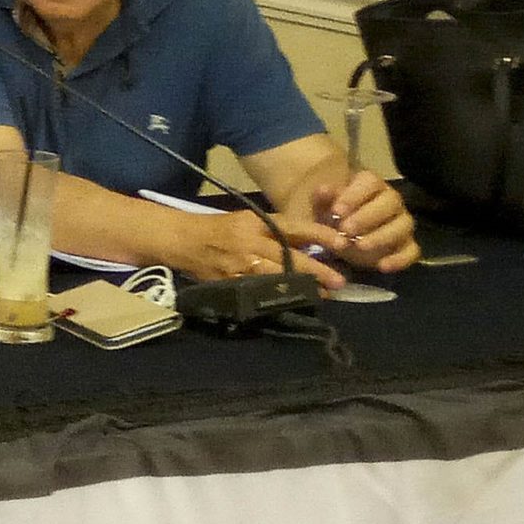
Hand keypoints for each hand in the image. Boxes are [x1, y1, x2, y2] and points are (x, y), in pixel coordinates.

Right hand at [173, 206, 343, 291]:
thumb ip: (277, 231)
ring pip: (276, 277)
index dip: (320, 234)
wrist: (182, 240)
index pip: (294, 227)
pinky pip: (258, 292)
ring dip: (302, 288)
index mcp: (256, 222)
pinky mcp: (230, 282)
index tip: (342, 244)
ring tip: (322, 295)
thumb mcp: (248, 220)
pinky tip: (292, 303)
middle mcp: (250, 242)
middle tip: (339, 282)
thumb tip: (314, 242)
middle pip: (289, 257)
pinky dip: (277, 298)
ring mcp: (239, 264)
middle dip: (316, 271)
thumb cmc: (220, 228)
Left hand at [292, 169, 417, 274]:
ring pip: (403, 226)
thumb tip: (323, 190)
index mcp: (371, 186)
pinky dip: (400, 259)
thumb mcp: (322, 207)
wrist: (341, 241)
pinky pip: (412, 251)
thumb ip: (323, 198)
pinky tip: (382, 267)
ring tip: (360, 246)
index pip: (370, 182)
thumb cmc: (334, 217)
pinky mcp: (407, 246)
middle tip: (346, 230)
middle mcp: (392, 201)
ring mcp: (402, 224)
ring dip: (382, 236)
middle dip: (368, 216)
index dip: (355, 195)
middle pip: (390, 202)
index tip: (336, 211)